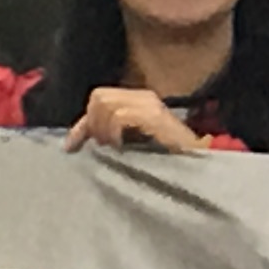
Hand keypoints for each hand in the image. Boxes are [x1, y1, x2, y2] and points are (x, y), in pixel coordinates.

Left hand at [67, 87, 210, 154]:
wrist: (198, 172)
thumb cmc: (167, 163)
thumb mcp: (133, 147)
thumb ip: (112, 137)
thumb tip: (80, 141)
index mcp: (140, 102)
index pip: (100, 99)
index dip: (83, 124)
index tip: (71, 147)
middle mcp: (146, 98)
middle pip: (99, 97)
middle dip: (93, 124)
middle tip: (103, 148)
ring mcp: (151, 106)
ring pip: (105, 104)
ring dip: (103, 130)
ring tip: (114, 149)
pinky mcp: (155, 117)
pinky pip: (119, 116)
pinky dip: (114, 134)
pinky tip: (122, 149)